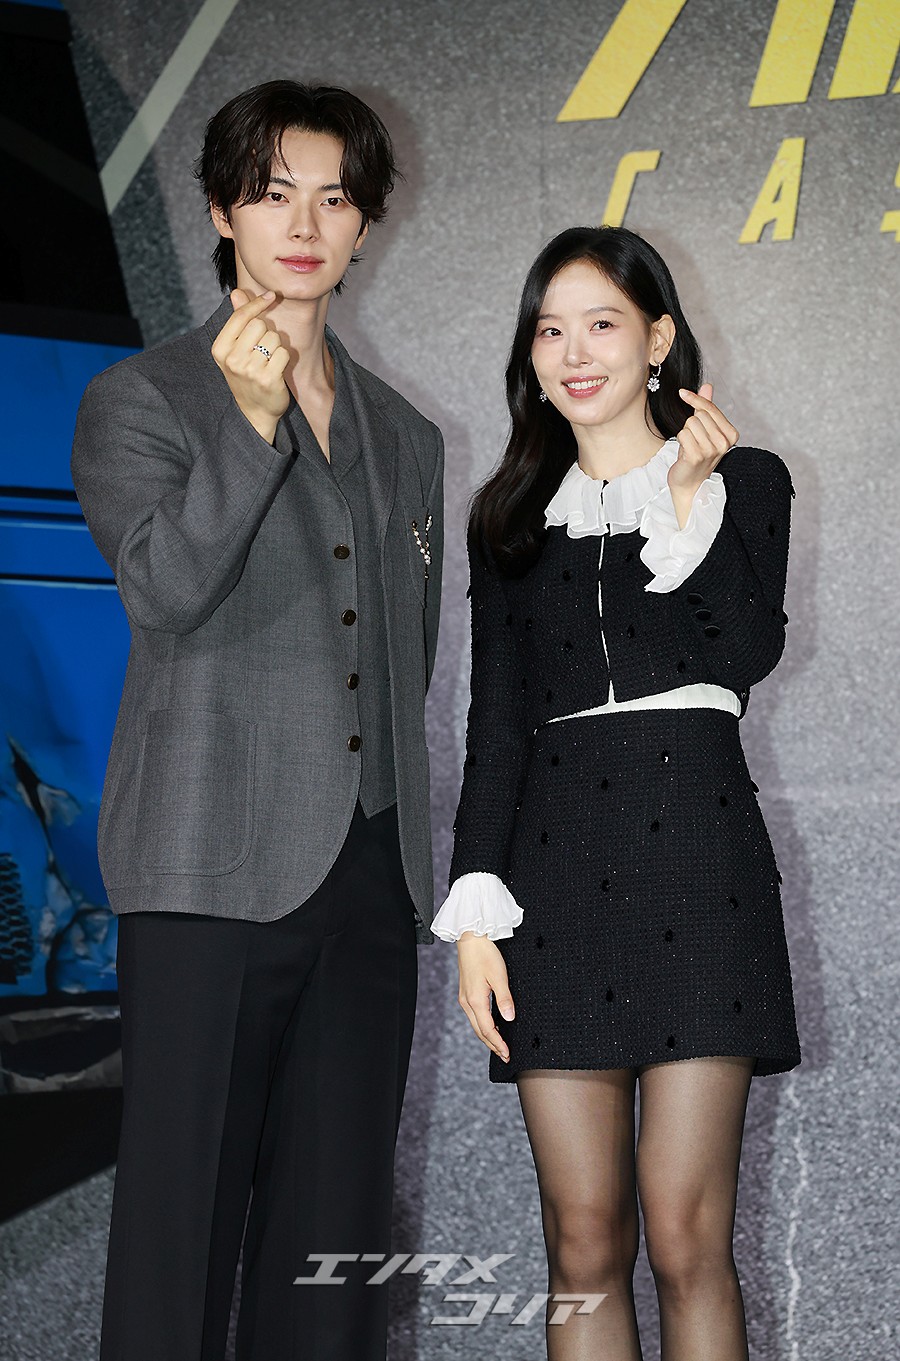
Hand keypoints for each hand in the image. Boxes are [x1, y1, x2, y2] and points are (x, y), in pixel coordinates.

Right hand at [211, 289, 290, 442]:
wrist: (255, 411)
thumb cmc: (246, 376)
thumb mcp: (235, 349)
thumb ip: (238, 321)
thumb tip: (237, 292)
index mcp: (220, 349)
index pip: (240, 316)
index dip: (257, 303)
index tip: (271, 295)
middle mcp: (232, 359)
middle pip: (259, 325)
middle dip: (266, 332)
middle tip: (263, 350)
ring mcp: (249, 371)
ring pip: (273, 338)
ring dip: (276, 346)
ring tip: (268, 362)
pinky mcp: (268, 379)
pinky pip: (283, 353)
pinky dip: (284, 358)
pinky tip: (277, 370)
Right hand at [456, 934, 514, 1062]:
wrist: (470, 939)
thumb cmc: (485, 954)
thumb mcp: (499, 976)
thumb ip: (505, 999)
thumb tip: (509, 1019)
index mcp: (475, 1000)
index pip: (487, 1029)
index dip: (498, 1043)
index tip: (507, 1053)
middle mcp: (467, 1002)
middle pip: (480, 1031)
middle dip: (492, 1045)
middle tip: (505, 1055)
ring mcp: (464, 998)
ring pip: (476, 1024)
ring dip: (488, 1036)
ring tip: (499, 1045)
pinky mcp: (466, 993)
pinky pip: (474, 1016)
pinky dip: (483, 1026)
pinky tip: (491, 1026)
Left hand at [668, 383, 738, 525]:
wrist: (689, 485)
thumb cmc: (696, 456)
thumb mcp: (705, 430)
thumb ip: (707, 408)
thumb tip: (707, 385)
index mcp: (731, 434)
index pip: (710, 408)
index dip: (695, 399)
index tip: (682, 393)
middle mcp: (724, 442)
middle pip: (698, 414)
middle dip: (690, 424)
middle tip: (693, 440)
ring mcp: (711, 450)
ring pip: (689, 423)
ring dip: (685, 434)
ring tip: (689, 448)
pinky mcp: (697, 456)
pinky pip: (682, 434)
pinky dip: (680, 441)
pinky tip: (684, 453)